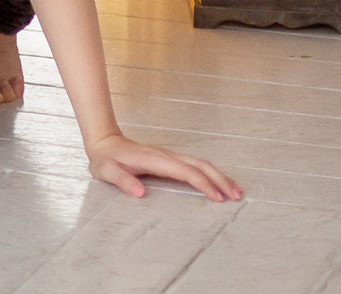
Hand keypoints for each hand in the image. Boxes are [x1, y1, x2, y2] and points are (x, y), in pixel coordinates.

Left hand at [87, 132, 241, 201]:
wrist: (104, 142)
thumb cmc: (106, 159)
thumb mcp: (107, 171)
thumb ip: (122, 181)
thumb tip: (140, 193)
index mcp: (154, 159)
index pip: (185, 171)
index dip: (202, 184)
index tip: (217, 198)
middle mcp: (166, 155)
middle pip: (199, 165)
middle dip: (220, 179)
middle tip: (236, 196)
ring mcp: (169, 155)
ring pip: (200, 163)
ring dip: (219, 176)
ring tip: (235, 191)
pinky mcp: (169, 158)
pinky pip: (194, 165)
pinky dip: (210, 173)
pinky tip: (217, 182)